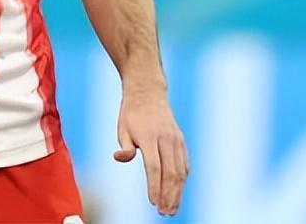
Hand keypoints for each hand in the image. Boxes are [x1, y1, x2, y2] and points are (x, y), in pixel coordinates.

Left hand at [113, 92, 188, 215]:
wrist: (148, 93)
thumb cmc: (131, 114)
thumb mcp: (122, 128)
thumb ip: (125, 146)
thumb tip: (121, 158)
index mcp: (149, 137)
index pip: (154, 167)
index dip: (154, 187)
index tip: (153, 203)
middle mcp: (165, 139)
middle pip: (170, 172)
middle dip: (168, 195)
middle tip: (164, 213)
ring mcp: (176, 140)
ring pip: (180, 171)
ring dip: (177, 192)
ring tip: (172, 209)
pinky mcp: (181, 141)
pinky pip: (184, 164)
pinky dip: (182, 180)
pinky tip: (178, 192)